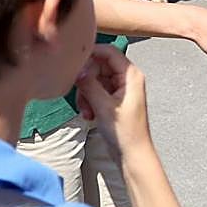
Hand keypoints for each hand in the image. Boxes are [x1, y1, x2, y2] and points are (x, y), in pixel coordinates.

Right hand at [75, 44, 152, 160]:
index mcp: (131, 75)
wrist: (132, 154)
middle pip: (98, 66)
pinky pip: (95, 91)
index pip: (109, 51)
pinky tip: (90, 115)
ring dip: (85, 94)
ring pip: (94, 80)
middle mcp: (126, 78)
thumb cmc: (125, 132)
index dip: (91, 54)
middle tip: (82, 98)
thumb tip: (77, 70)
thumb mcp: (104, 107)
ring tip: (87, 111)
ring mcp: (119, 89)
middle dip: (86, 81)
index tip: (74, 63)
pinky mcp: (113, 100)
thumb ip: (90, 85)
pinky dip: (89, 101)